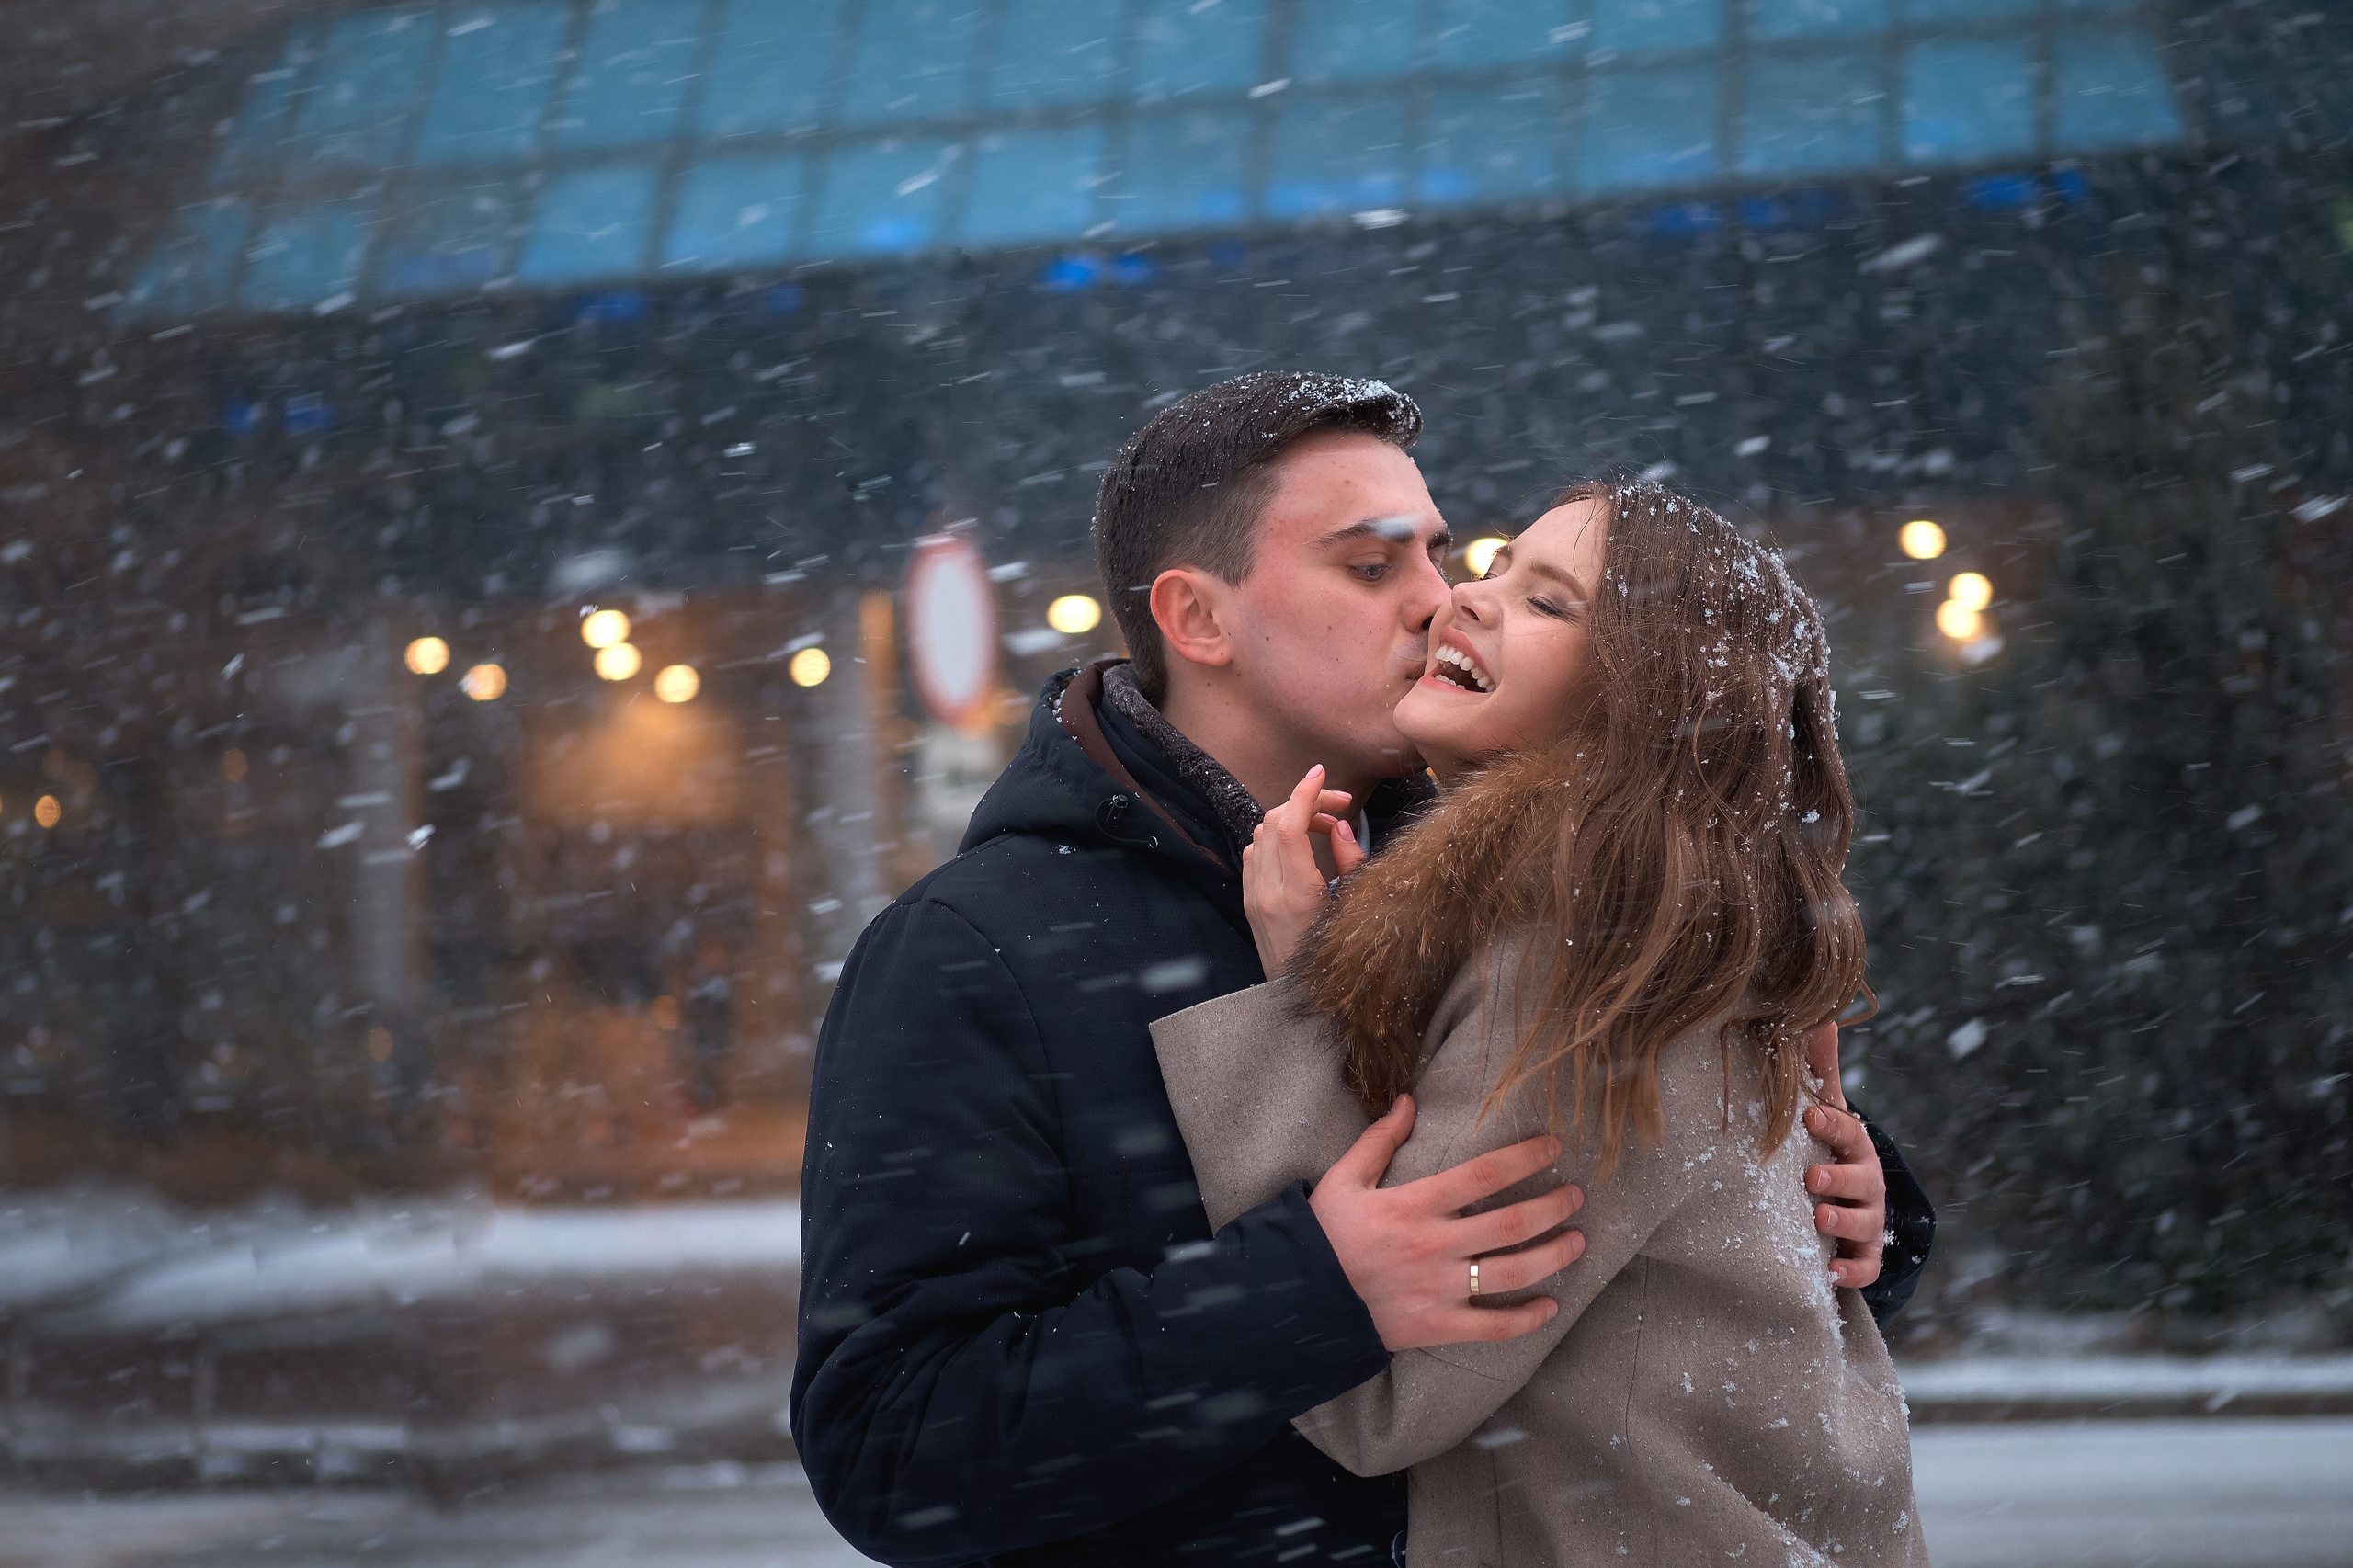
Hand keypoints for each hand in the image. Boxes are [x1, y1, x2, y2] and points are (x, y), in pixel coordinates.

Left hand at [1242, 765, 1365, 975]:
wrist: (1300, 998)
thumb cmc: (1339, 957)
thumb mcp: (1356, 908)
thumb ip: (1349, 862)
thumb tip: (1339, 825)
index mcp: (1299, 894)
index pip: (1289, 825)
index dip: (1305, 792)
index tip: (1321, 773)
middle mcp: (1268, 892)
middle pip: (1273, 822)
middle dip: (1304, 802)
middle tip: (1338, 806)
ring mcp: (1254, 897)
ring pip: (1260, 834)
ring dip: (1289, 818)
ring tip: (1322, 826)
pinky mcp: (1248, 902)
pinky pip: (1253, 853)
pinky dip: (1273, 838)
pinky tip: (1297, 847)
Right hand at [1310, 1095, 1587, 1350]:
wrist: (1299, 1300)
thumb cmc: (1323, 1236)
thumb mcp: (1343, 1179)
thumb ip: (1379, 1140)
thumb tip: (1409, 1101)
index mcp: (1415, 1204)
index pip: (1484, 1175)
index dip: (1525, 1158)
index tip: (1553, 1148)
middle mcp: (1435, 1245)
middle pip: (1511, 1224)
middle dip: (1552, 1206)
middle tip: (1576, 1196)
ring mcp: (1440, 1289)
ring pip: (1513, 1273)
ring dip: (1553, 1256)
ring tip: (1578, 1241)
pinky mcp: (1438, 1326)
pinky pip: (1493, 1327)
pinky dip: (1527, 1319)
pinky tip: (1550, 1306)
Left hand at [1802, 1022, 1885, 1289]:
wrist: (1848, 1205)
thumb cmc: (1827, 1149)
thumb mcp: (1824, 1111)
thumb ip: (1819, 1069)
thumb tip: (1822, 1015)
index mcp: (1852, 1145)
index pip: (1847, 1130)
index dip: (1831, 1123)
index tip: (1809, 1115)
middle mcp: (1865, 1183)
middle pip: (1859, 1179)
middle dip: (1837, 1176)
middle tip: (1812, 1176)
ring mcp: (1868, 1221)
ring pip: (1862, 1224)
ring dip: (1842, 1221)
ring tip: (1818, 1217)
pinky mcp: (1863, 1257)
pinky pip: (1863, 1268)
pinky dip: (1852, 1272)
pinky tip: (1831, 1274)